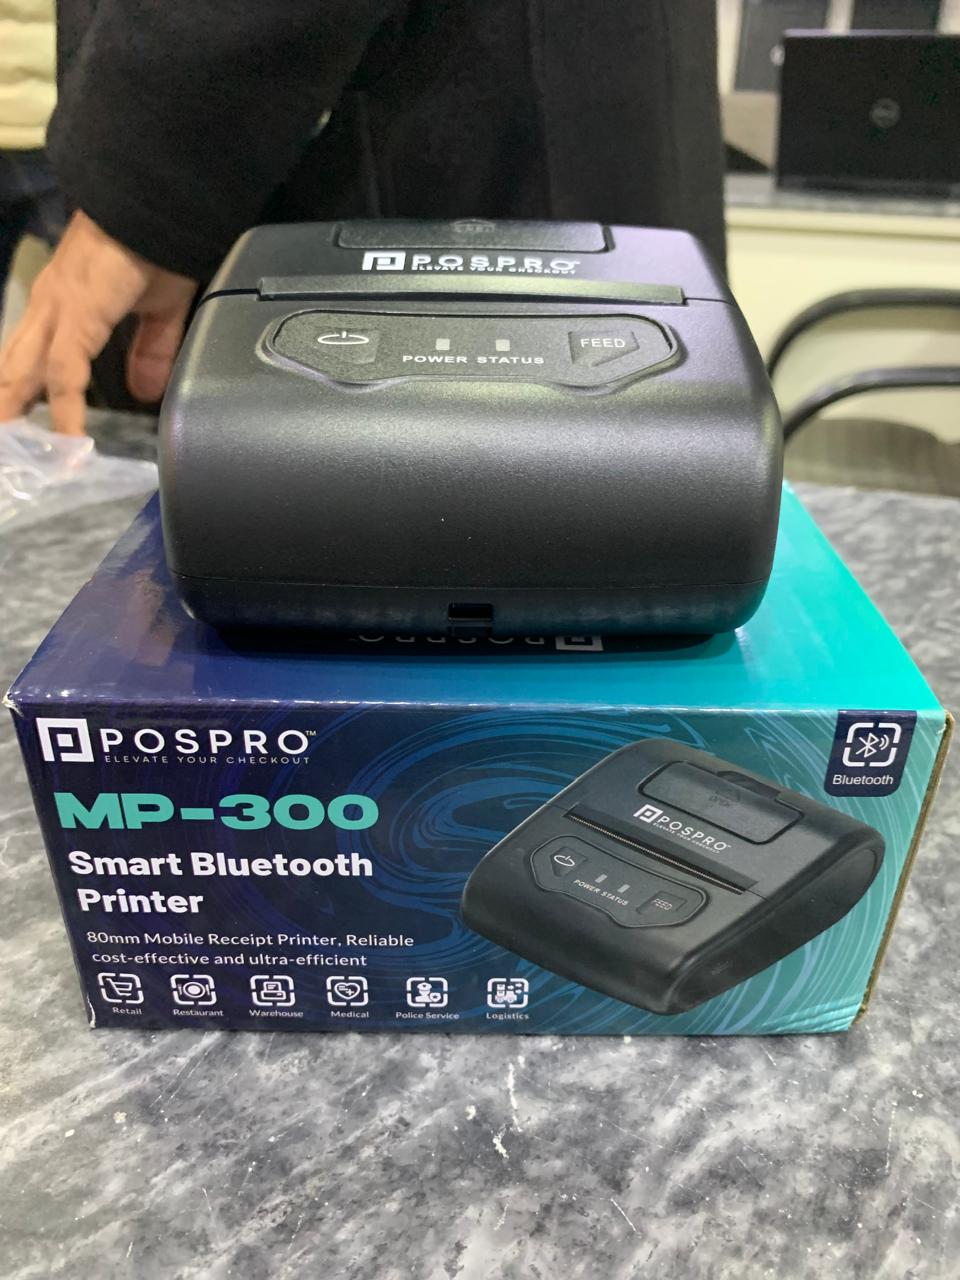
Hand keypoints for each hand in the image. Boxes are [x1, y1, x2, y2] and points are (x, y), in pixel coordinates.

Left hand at [0, 210, 196, 434]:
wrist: (156, 204)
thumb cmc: (157, 245)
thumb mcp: (159, 307)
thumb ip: (152, 349)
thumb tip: (143, 391)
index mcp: (62, 304)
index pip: (28, 356)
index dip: (19, 393)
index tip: (19, 428)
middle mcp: (48, 308)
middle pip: (12, 368)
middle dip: (4, 407)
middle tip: (6, 448)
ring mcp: (58, 310)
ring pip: (22, 372)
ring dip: (13, 411)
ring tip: (13, 451)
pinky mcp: (78, 314)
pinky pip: (64, 371)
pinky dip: (65, 409)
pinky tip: (69, 439)